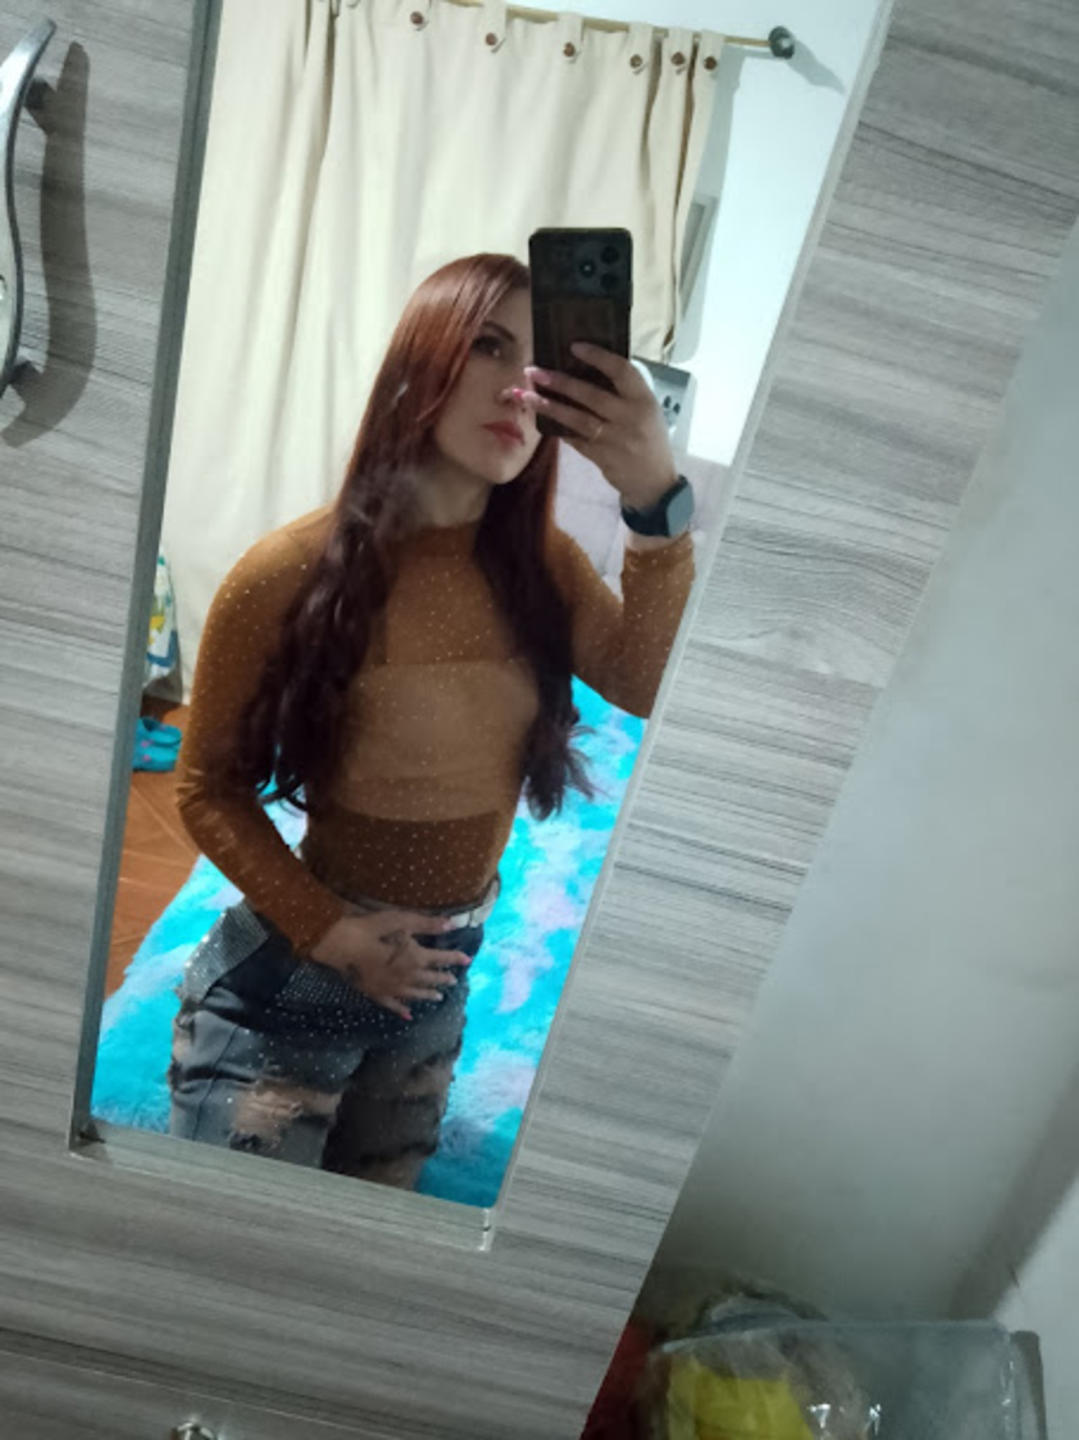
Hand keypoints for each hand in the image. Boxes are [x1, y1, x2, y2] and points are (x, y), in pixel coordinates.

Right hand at [309, 911, 471, 1021]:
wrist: (334, 946)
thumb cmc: (365, 929)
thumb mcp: (396, 920)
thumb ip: (424, 924)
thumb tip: (451, 923)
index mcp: (412, 958)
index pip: (439, 958)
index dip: (453, 957)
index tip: (467, 959)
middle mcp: (404, 977)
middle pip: (429, 978)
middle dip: (442, 978)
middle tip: (454, 981)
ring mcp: (389, 989)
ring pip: (414, 994)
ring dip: (427, 994)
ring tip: (438, 997)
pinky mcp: (374, 994)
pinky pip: (392, 1005)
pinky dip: (402, 1010)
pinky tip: (408, 1015)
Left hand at [518, 342, 677, 509]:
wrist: (654, 481)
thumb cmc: (649, 438)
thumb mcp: (647, 410)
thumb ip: (625, 392)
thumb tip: (586, 369)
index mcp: (644, 400)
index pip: (621, 371)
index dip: (597, 357)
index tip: (574, 346)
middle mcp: (630, 418)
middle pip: (591, 395)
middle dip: (560, 382)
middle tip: (534, 371)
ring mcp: (614, 439)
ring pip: (577, 419)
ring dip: (549, 406)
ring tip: (526, 395)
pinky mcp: (601, 457)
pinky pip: (575, 439)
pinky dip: (558, 428)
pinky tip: (540, 419)